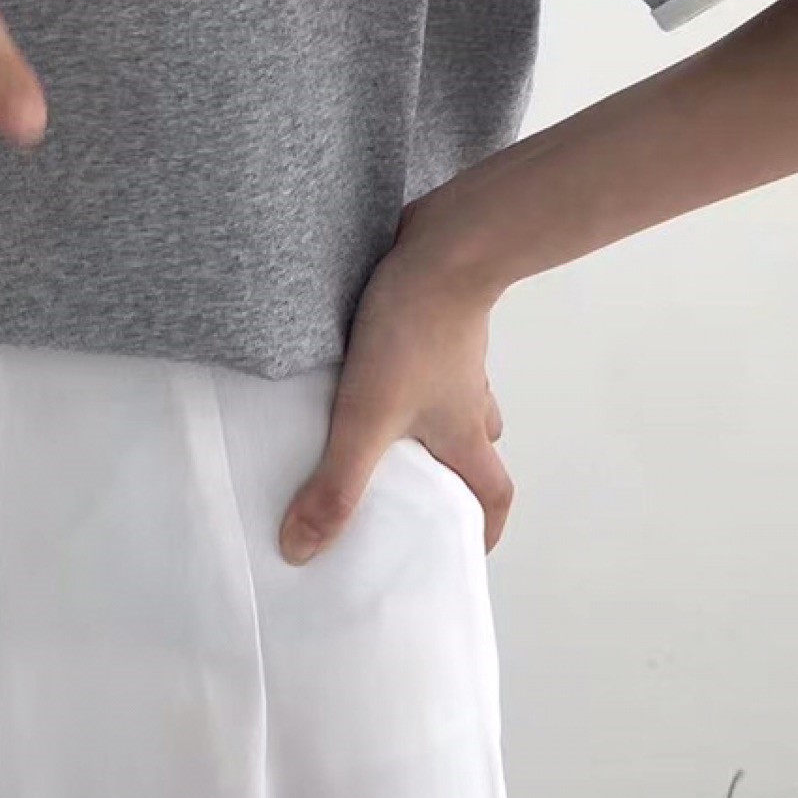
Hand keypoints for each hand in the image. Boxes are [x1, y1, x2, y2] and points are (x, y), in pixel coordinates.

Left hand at [277, 198, 513, 562]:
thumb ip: (335, 485)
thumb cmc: (415, 333)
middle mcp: (467, 396)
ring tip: (384, 424)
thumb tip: (302, 552)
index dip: (487, 525)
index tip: (469, 546)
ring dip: (430, 415)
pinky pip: (430, 353)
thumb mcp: (365, 419)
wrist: (442, 246)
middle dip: (451, 468)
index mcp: (464, 431)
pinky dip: (411, 367)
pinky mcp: (434, 317)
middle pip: (476, 445)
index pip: (494, 492)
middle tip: (411, 483)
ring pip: (454, 397)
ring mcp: (455, 353)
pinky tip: (367, 362)